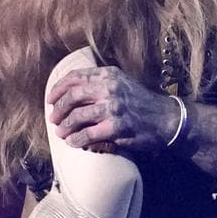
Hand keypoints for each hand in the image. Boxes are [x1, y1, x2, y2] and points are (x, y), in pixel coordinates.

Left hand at [47, 66, 180, 151]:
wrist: (166, 119)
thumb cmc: (142, 102)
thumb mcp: (122, 83)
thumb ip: (100, 83)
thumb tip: (71, 91)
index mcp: (109, 75)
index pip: (75, 76)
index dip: (58, 88)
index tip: (51, 99)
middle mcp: (110, 88)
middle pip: (72, 95)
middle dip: (58, 108)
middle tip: (53, 118)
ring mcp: (113, 107)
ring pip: (77, 116)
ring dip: (65, 125)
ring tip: (60, 132)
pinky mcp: (116, 127)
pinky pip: (87, 134)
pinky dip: (76, 139)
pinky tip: (72, 142)